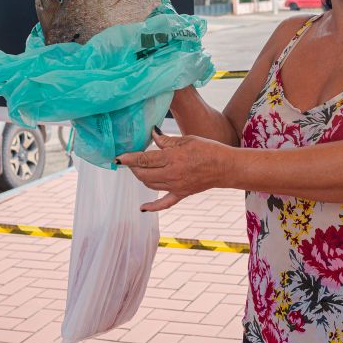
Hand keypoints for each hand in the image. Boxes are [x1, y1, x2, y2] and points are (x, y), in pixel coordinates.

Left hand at [117, 130, 231, 211]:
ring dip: (141, 178)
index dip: (129, 159)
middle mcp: (172, 174)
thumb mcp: (186, 139)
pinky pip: (164, 203)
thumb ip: (166, 140)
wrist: (225, 167)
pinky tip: (142, 208)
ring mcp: (176, 186)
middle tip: (131, 161)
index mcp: (172, 158)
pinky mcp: (181, 194)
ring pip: (150, 185)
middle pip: (144, 174)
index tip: (117, 158)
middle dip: (134, 168)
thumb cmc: (208, 149)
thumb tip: (152, 134)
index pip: (144, 159)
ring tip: (139, 170)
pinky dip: (152, 206)